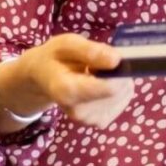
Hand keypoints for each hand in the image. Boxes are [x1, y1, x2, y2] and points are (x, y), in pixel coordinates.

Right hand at [0, 34, 133, 131]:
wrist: (42, 78)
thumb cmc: (54, 57)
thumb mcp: (67, 44)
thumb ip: (90, 50)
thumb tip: (117, 59)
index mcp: (68, 91)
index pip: (110, 88)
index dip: (119, 70)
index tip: (111, 57)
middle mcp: (78, 112)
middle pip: (118, 92)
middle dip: (118, 73)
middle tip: (100, 63)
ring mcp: (89, 120)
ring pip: (123, 95)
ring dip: (118, 80)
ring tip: (97, 73)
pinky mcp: (99, 122)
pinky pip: (122, 100)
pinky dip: (118, 89)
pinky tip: (101, 83)